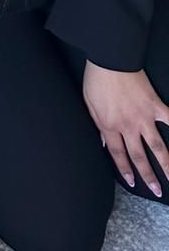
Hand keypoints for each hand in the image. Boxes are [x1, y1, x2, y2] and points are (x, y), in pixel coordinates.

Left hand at [82, 62, 168, 196]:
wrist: (110, 59)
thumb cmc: (97, 79)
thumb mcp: (89, 104)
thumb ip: (98, 125)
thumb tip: (104, 142)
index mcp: (110, 125)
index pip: (118, 154)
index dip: (125, 169)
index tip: (131, 181)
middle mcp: (128, 126)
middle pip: (139, 156)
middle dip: (147, 176)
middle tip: (156, 191)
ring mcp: (144, 117)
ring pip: (158, 148)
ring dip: (166, 165)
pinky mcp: (155, 106)